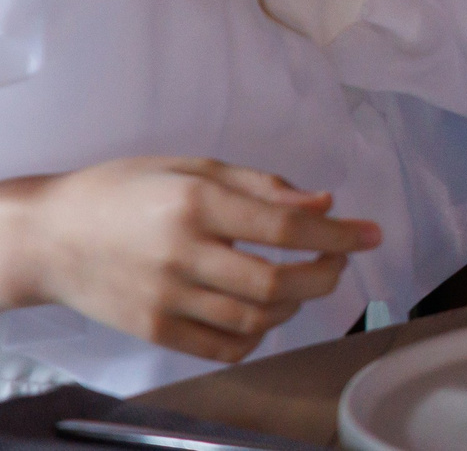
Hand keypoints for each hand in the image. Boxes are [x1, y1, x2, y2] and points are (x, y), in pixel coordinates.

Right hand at [0, 158, 380, 362]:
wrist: (49, 235)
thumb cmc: (124, 189)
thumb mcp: (192, 166)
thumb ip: (261, 185)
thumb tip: (323, 205)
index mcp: (196, 203)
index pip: (287, 229)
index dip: (339, 235)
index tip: (372, 235)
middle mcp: (182, 254)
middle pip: (277, 281)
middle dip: (326, 274)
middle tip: (340, 261)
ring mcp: (165, 298)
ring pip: (255, 318)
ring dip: (295, 305)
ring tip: (303, 282)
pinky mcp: (153, 330)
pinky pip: (223, 346)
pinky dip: (258, 335)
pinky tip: (265, 313)